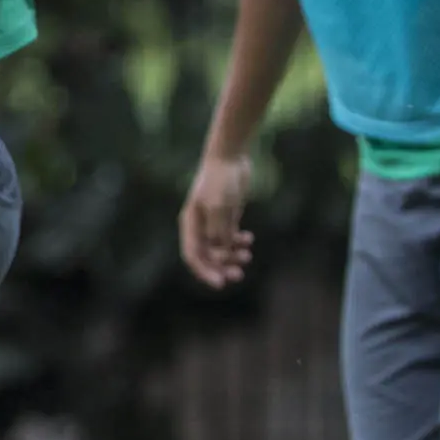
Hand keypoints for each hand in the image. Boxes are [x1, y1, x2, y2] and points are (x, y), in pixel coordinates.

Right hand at [179, 155, 254, 288]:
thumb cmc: (221, 180)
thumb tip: (221, 249)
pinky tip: (249, 239)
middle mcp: (199, 226)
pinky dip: (239, 243)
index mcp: (190, 224)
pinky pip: (230, 239)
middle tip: (238, 275)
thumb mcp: (219, 205)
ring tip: (247, 256)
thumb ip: (219, 229)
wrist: (230, 156)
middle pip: (207, 256)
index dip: (204, 272)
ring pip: (220, 249)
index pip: (192, 255)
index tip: (220, 283)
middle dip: (221, 267)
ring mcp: (213, 221)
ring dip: (232, 257)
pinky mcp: (226, 216)